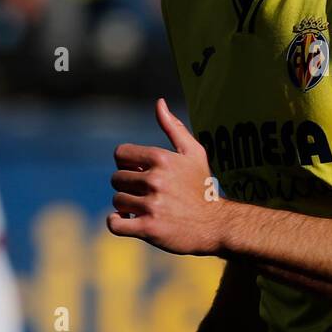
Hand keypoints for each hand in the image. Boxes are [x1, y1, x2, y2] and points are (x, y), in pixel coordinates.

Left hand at [106, 99, 224, 254]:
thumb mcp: (194, 153)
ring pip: (117, 201)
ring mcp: (151, 205)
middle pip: (117, 179)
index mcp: (162, 159)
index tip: (142, 173)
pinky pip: (114, 223)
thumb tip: (159, 103)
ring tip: (145, 208)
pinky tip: (130, 221)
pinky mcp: (148, 228)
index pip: (120, 154)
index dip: (128, 164)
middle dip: (129, 186)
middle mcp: (155, 180)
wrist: (216, 224)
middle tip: (147, 194)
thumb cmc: (202, 186)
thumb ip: (173, 127)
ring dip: (127, 206)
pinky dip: (117, 222)